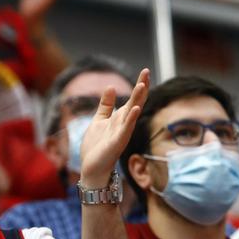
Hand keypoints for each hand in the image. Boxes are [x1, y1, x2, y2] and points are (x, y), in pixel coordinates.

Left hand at [78, 69, 150, 187]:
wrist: (92, 167)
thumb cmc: (96, 146)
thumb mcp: (99, 120)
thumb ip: (105, 105)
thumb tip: (110, 87)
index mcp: (120, 117)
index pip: (133, 98)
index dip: (139, 85)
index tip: (145, 70)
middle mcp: (124, 124)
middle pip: (136, 102)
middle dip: (141, 88)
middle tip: (146, 72)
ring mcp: (122, 133)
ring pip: (132, 113)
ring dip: (138, 100)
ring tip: (142, 85)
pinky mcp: (117, 142)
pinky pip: (126, 129)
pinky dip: (131, 119)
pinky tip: (134, 109)